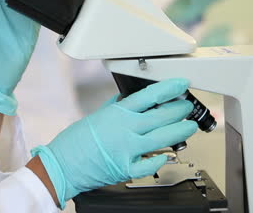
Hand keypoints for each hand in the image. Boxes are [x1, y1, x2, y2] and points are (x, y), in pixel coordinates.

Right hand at [31, 79, 197, 207]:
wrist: (63, 164)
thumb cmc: (75, 142)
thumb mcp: (96, 116)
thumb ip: (115, 107)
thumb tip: (129, 98)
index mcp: (117, 113)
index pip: (149, 95)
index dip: (169, 88)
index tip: (181, 84)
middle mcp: (125, 128)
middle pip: (162, 115)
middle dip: (180, 109)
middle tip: (186, 107)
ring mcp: (128, 149)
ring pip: (164, 137)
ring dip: (181, 130)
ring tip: (188, 126)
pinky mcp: (127, 167)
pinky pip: (152, 163)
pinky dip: (161, 158)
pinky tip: (167, 154)